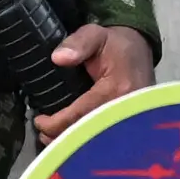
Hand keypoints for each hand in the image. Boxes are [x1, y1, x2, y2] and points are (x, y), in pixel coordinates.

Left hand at [28, 21, 153, 141]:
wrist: (140, 50)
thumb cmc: (116, 44)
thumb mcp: (95, 35)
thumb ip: (78, 43)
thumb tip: (57, 58)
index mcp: (117, 89)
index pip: (81, 114)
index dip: (56, 122)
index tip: (39, 121)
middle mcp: (126, 108)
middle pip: (89, 134)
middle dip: (63, 138)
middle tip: (43, 135)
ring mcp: (131, 118)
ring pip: (98, 140)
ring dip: (74, 143)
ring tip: (53, 139)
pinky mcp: (130, 123)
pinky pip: (106, 136)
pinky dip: (88, 140)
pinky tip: (73, 139)